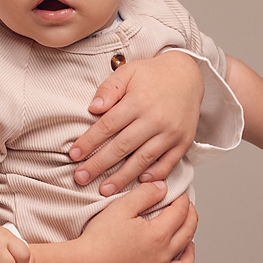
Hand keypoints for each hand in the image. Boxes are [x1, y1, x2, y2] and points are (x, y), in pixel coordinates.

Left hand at [68, 52, 204, 194]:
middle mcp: (155, 119)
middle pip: (122, 147)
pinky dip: (154, 174)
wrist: (188, 74)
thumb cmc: (153, 75)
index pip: (107, 126)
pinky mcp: (184, 141)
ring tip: (105, 189)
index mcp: (138, 101)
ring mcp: (171, 132)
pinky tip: (139, 182)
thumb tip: (94, 109)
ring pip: (143, 159)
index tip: (74, 155)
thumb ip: (109, 89)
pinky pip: (168, 163)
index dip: (89, 142)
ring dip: (122, 177)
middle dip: (99, 165)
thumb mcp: (128, 72)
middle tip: (81, 178)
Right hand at [80, 181, 197, 262]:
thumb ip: (145, 194)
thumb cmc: (97, 240)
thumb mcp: (120, 207)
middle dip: (191, 220)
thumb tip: (163, 188)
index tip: (181, 197)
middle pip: (187, 236)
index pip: (180, 213)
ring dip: (191, 254)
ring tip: (188, 246)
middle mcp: (162, 257)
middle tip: (188, 212)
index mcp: (158, 234)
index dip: (183, 202)